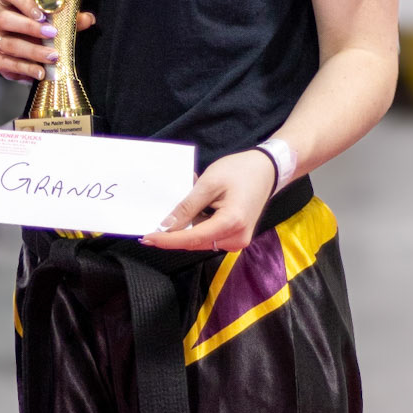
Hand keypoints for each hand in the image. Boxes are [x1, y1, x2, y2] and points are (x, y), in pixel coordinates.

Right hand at [0, 0, 94, 82]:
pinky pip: (7, 64)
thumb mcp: (49, 18)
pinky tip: (40, 72)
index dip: (24, 1)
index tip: (42, 13)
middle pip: (5, 19)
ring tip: (52, 57)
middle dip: (30, 28)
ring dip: (32, 52)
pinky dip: (25, 69)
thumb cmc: (33, 25)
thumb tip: (88, 19)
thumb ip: (67, 17)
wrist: (14, 46)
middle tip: (52, 34)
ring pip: (8, 44)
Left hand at [140, 150, 277, 253]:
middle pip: (195, 242)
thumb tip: (166, 226)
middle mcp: (236, 239)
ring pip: (200, 240)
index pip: (191, 239)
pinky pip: (208, 236)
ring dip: (187, 225)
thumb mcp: (209, 183)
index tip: (145, 238)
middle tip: (158, 215)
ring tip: (187, 200)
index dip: (166, 240)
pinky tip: (198, 205)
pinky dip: (197, 223)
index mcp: (231, 223)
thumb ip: (187, 206)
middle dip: (175, 232)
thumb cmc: (240, 171)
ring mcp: (237, 241)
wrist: (267, 170)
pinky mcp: (235, 238)